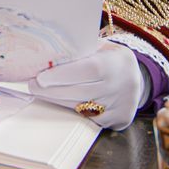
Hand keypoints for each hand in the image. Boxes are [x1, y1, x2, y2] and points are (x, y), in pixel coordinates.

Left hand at [29, 40, 144, 129]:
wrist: (137, 79)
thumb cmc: (110, 59)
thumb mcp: (101, 48)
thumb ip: (80, 50)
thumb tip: (46, 51)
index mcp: (118, 63)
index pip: (89, 69)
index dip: (62, 75)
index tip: (39, 77)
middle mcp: (123, 86)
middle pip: (81, 92)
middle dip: (52, 90)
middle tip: (31, 85)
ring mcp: (122, 106)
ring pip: (82, 108)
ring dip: (57, 101)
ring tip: (39, 92)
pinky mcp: (119, 120)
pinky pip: (89, 119)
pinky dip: (71, 111)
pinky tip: (59, 102)